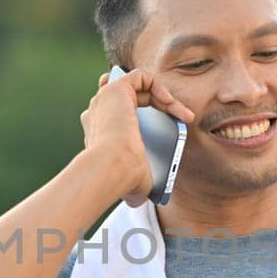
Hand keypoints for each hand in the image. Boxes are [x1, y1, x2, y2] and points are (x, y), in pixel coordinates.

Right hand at [80, 67, 195, 207]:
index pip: (117, 113)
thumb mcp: (131, 182)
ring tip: (178, 110)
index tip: (167, 124)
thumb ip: (135, 183)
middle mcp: (98, 112)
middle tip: (178, 115)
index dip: (144, 114)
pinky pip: (140, 76)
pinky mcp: (115, 89)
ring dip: (161, 95)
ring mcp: (104, 99)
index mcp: (98, 132)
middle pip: (128, 95)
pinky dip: (158, 85)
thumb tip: (137, 201)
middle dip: (156, 102)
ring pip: (137, 85)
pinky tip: (170, 102)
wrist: (110, 169)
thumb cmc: (119, 179)